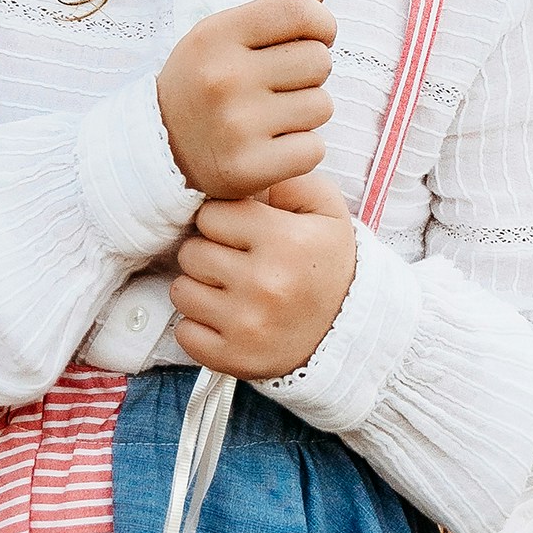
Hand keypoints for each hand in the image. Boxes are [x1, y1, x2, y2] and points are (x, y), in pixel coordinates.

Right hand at [157, 0, 336, 201]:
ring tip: (273, 116)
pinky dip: (301, 149)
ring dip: (307, 112)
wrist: (158, 150)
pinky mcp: (249, 168)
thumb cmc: (200, 85)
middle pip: (319, 60)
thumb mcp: (219, 37)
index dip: (322, 23)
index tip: (317, 36)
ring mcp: (237, 126)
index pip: (300, 13)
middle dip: (310, 72)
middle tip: (282, 84)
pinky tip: (272, 146)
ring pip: (322, 106)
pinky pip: (314, 149)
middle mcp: (225, 77)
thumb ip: (269, 9)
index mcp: (217, 36)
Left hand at [171, 176, 357, 383]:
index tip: (241, 233)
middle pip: (192, 252)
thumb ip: (289, 180)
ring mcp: (247, 325)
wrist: (349, 330)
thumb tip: (251, 175)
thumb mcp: (326, 211)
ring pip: (182, 291)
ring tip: (229, 290)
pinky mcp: (235, 358)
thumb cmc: (327, 264)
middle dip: (208, 252)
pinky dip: (198, 327)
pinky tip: (225, 319)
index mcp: (285, 241)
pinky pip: (184, 333)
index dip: (223, 220)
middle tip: (234, 262)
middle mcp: (265, 283)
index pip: (211, 214)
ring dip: (199, 288)